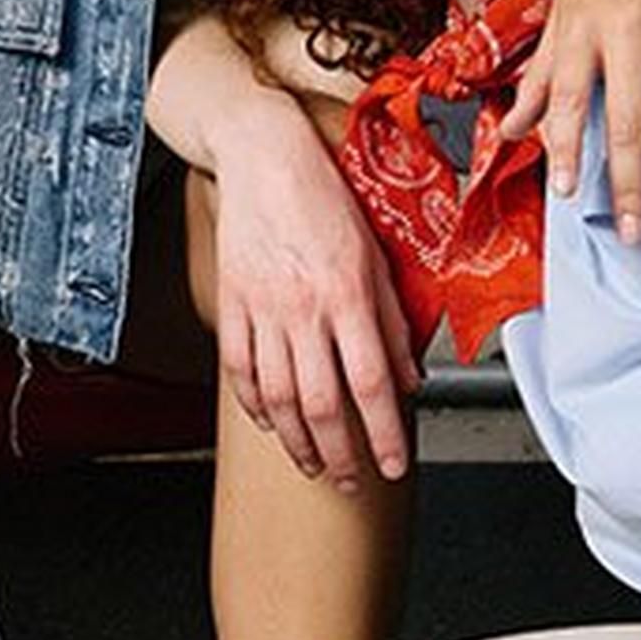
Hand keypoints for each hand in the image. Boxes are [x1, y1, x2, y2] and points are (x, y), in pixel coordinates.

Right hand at [200, 117, 417, 488]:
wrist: (262, 157)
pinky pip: (240, 369)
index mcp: (347, 294)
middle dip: (340, 454)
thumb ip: (393, 321)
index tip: (394, 465)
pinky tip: (270, 423)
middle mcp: (303, 308)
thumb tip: (408, 377)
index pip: (370, 384)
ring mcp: (262, 309)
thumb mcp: (375, 254)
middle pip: (321, 402)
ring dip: (297, 442)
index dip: (384, 434)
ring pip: (277, 396)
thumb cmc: (323, 196)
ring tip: (313, 465)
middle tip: (353, 482)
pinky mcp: (232, 303)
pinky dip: (254, 406)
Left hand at [506, 0, 640, 239]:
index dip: (568, 147)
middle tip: (633, 232)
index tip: (569, 194)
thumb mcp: (558, 14)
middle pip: (627, 117)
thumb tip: (509, 131)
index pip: (568, 100)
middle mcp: (621, 27)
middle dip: (628, 180)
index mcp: (578, 31)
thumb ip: (540, 78)